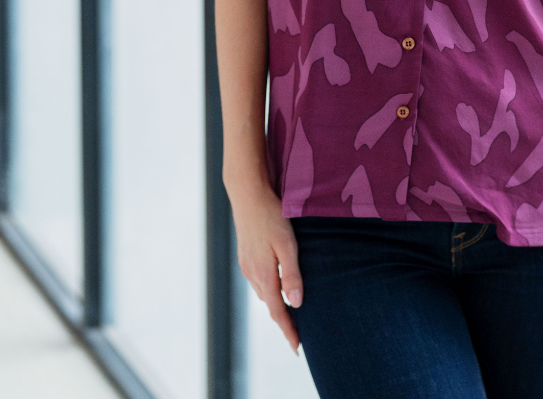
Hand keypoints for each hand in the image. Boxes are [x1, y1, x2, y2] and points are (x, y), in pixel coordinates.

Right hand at [231, 184, 303, 352]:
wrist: (247, 194)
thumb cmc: (271, 216)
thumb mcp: (287, 243)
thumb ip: (291, 273)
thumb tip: (296, 303)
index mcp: (263, 275)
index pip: (278, 312)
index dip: (288, 331)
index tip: (297, 348)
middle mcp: (252, 274)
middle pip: (269, 305)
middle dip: (283, 321)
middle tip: (297, 335)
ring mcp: (246, 265)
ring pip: (263, 293)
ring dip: (275, 305)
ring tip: (290, 313)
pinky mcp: (245, 256)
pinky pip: (258, 281)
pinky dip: (268, 290)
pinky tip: (275, 285)